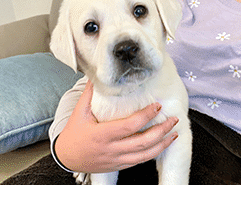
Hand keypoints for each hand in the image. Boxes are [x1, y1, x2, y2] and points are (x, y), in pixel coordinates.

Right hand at [54, 80, 178, 173]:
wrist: (67, 157)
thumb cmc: (74, 133)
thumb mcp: (80, 111)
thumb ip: (90, 93)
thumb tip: (98, 74)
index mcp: (103, 134)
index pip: (130, 125)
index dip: (146, 116)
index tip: (157, 106)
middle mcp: (112, 149)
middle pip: (142, 142)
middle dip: (161, 131)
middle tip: (173, 119)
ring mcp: (116, 159)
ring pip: (144, 155)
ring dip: (162, 144)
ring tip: (173, 133)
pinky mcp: (119, 166)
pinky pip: (139, 161)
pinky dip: (152, 153)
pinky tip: (160, 145)